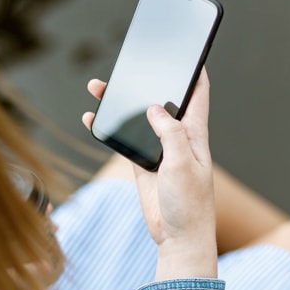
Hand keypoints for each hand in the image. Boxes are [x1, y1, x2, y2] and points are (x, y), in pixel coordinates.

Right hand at [83, 69, 217, 279]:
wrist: (176, 236)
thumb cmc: (189, 203)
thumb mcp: (184, 164)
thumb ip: (170, 134)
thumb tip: (154, 108)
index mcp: (193, 134)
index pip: (197, 95)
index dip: (194, 73)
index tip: (187, 54)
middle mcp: (176, 137)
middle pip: (159, 101)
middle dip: (146, 82)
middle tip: (129, 67)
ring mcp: (157, 149)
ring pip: (137, 118)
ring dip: (120, 104)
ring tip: (99, 88)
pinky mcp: (141, 162)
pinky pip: (123, 139)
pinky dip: (108, 129)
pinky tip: (93, 119)